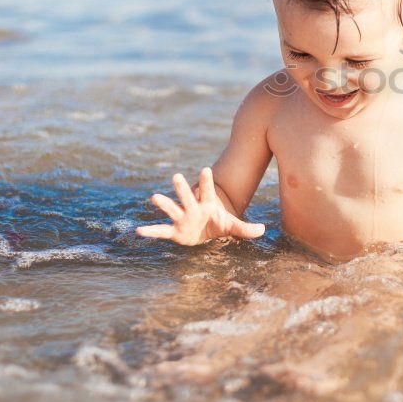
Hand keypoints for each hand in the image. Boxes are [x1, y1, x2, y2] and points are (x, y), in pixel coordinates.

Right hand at [135, 167, 264, 244]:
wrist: (206, 232)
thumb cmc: (218, 224)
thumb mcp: (233, 227)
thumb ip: (247, 229)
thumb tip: (263, 230)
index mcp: (207, 204)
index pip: (208, 190)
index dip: (207, 181)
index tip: (206, 169)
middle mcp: (192, 208)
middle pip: (187, 196)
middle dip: (182, 188)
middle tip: (177, 176)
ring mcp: (182, 218)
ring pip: (173, 209)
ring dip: (164, 204)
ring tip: (155, 197)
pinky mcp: (175, 231)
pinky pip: (162, 231)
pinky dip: (151, 232)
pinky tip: (139, 231)